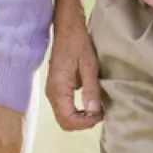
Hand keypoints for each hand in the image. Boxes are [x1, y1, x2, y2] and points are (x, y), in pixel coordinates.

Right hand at [45, 12, 103, 130]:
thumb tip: (94, 111)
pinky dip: (76, 112)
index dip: (86, 123)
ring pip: (63, 118)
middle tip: (99, 113)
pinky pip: (63, 109)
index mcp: (59, 89)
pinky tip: (88, 103)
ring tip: (96, 109)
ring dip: (80, 119)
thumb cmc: (78, 44)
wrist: (66, 29)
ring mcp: (52, 91)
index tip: (101, 113)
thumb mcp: (89, 66)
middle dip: (83, 124)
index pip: (69, 119)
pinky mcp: (56, 88)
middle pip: (64, 123)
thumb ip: (91, 89)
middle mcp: (52, 93)